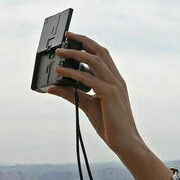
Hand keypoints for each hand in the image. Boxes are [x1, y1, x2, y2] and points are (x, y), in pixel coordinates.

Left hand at [47, 32, 145, 157]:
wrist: (125, 143)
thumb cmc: (111, 126)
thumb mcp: (88, 106)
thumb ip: (71, 94)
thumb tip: (53, 87)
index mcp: (115, 82)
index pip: (103, 56)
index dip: (89, 44)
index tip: (74, 38)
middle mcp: (117, 81)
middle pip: (101, 52)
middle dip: (83, 41)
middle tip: (67, 36)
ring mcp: (115, 86)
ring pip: (95, 61)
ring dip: (75, 53)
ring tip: (59, 52)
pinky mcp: (109, 94)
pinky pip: (88, 78)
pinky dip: (72, 73)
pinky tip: (60, 72)